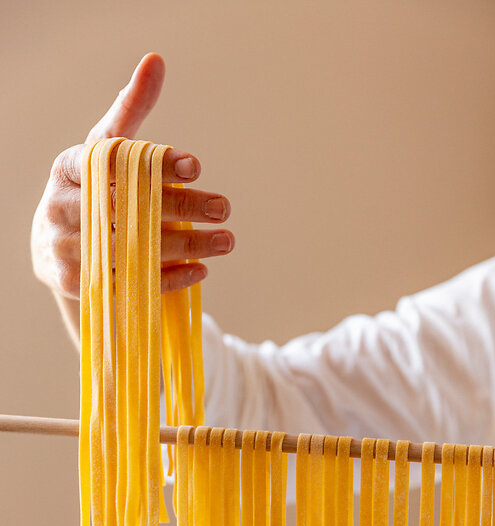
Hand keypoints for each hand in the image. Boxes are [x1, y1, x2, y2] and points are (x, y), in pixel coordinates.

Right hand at [31, 52, 233, 304]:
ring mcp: (67, 247)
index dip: (155, 164)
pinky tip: (201, 269)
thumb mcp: (106, 148)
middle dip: (183, 208)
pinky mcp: (77, 284)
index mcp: (69, 167)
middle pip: (129, 207)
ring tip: (226, 241)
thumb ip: (131, 110)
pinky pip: (129, 282)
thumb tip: (156, 61)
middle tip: (224, 207)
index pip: (114, 163)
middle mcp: (62, 206)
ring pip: (134, 248)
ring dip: (186, 246)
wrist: (56, 249)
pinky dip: (169, 278)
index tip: (196, 167)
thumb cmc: (92, 190)